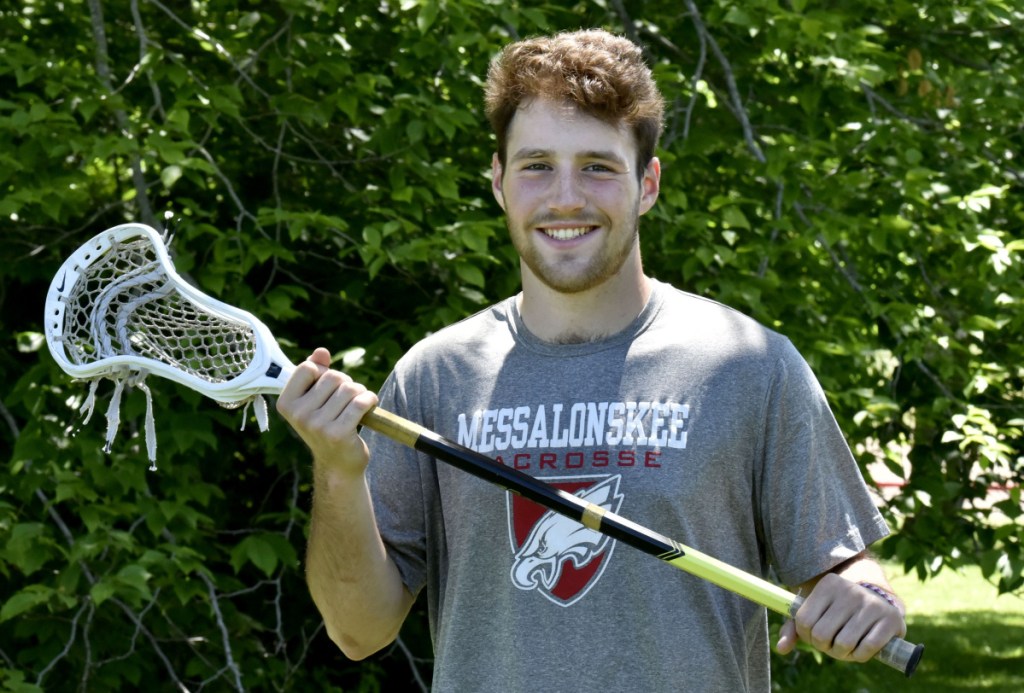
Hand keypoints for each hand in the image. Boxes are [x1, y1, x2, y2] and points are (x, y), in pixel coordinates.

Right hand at [276, 347, 378, 475]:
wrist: (338, 464)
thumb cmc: (327, 425)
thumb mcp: (316, 399)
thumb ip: (317, 373)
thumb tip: (321, 352)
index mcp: (286, 403)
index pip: (308, 367)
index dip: (324, 373)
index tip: (328, 388)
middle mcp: (298, 415)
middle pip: (333, 377)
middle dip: (346, 383)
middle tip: (347, 400)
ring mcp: (317, 425)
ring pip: (350, 388)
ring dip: (360, 393)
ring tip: (358, 405)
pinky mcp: (337, 433)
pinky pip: (360, 402)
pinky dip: (370, 400)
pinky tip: (370, 407)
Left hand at [776, 573, 905, 661]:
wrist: (881, 599)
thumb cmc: (840, 608)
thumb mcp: (817, 608)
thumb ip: (795, 627)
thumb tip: (780, 648)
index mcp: (828, 585)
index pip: (803, 621)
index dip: (807, 636)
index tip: (816, 635)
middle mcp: (849, 590)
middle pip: (821, 635)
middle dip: (824, 647)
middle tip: (832, 644)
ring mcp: (870, 604)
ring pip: (843, 644)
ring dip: (842, 654)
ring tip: (846, 646)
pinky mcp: (889, 619)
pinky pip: (866, 649)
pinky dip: (860, 656)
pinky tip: (861, 648)